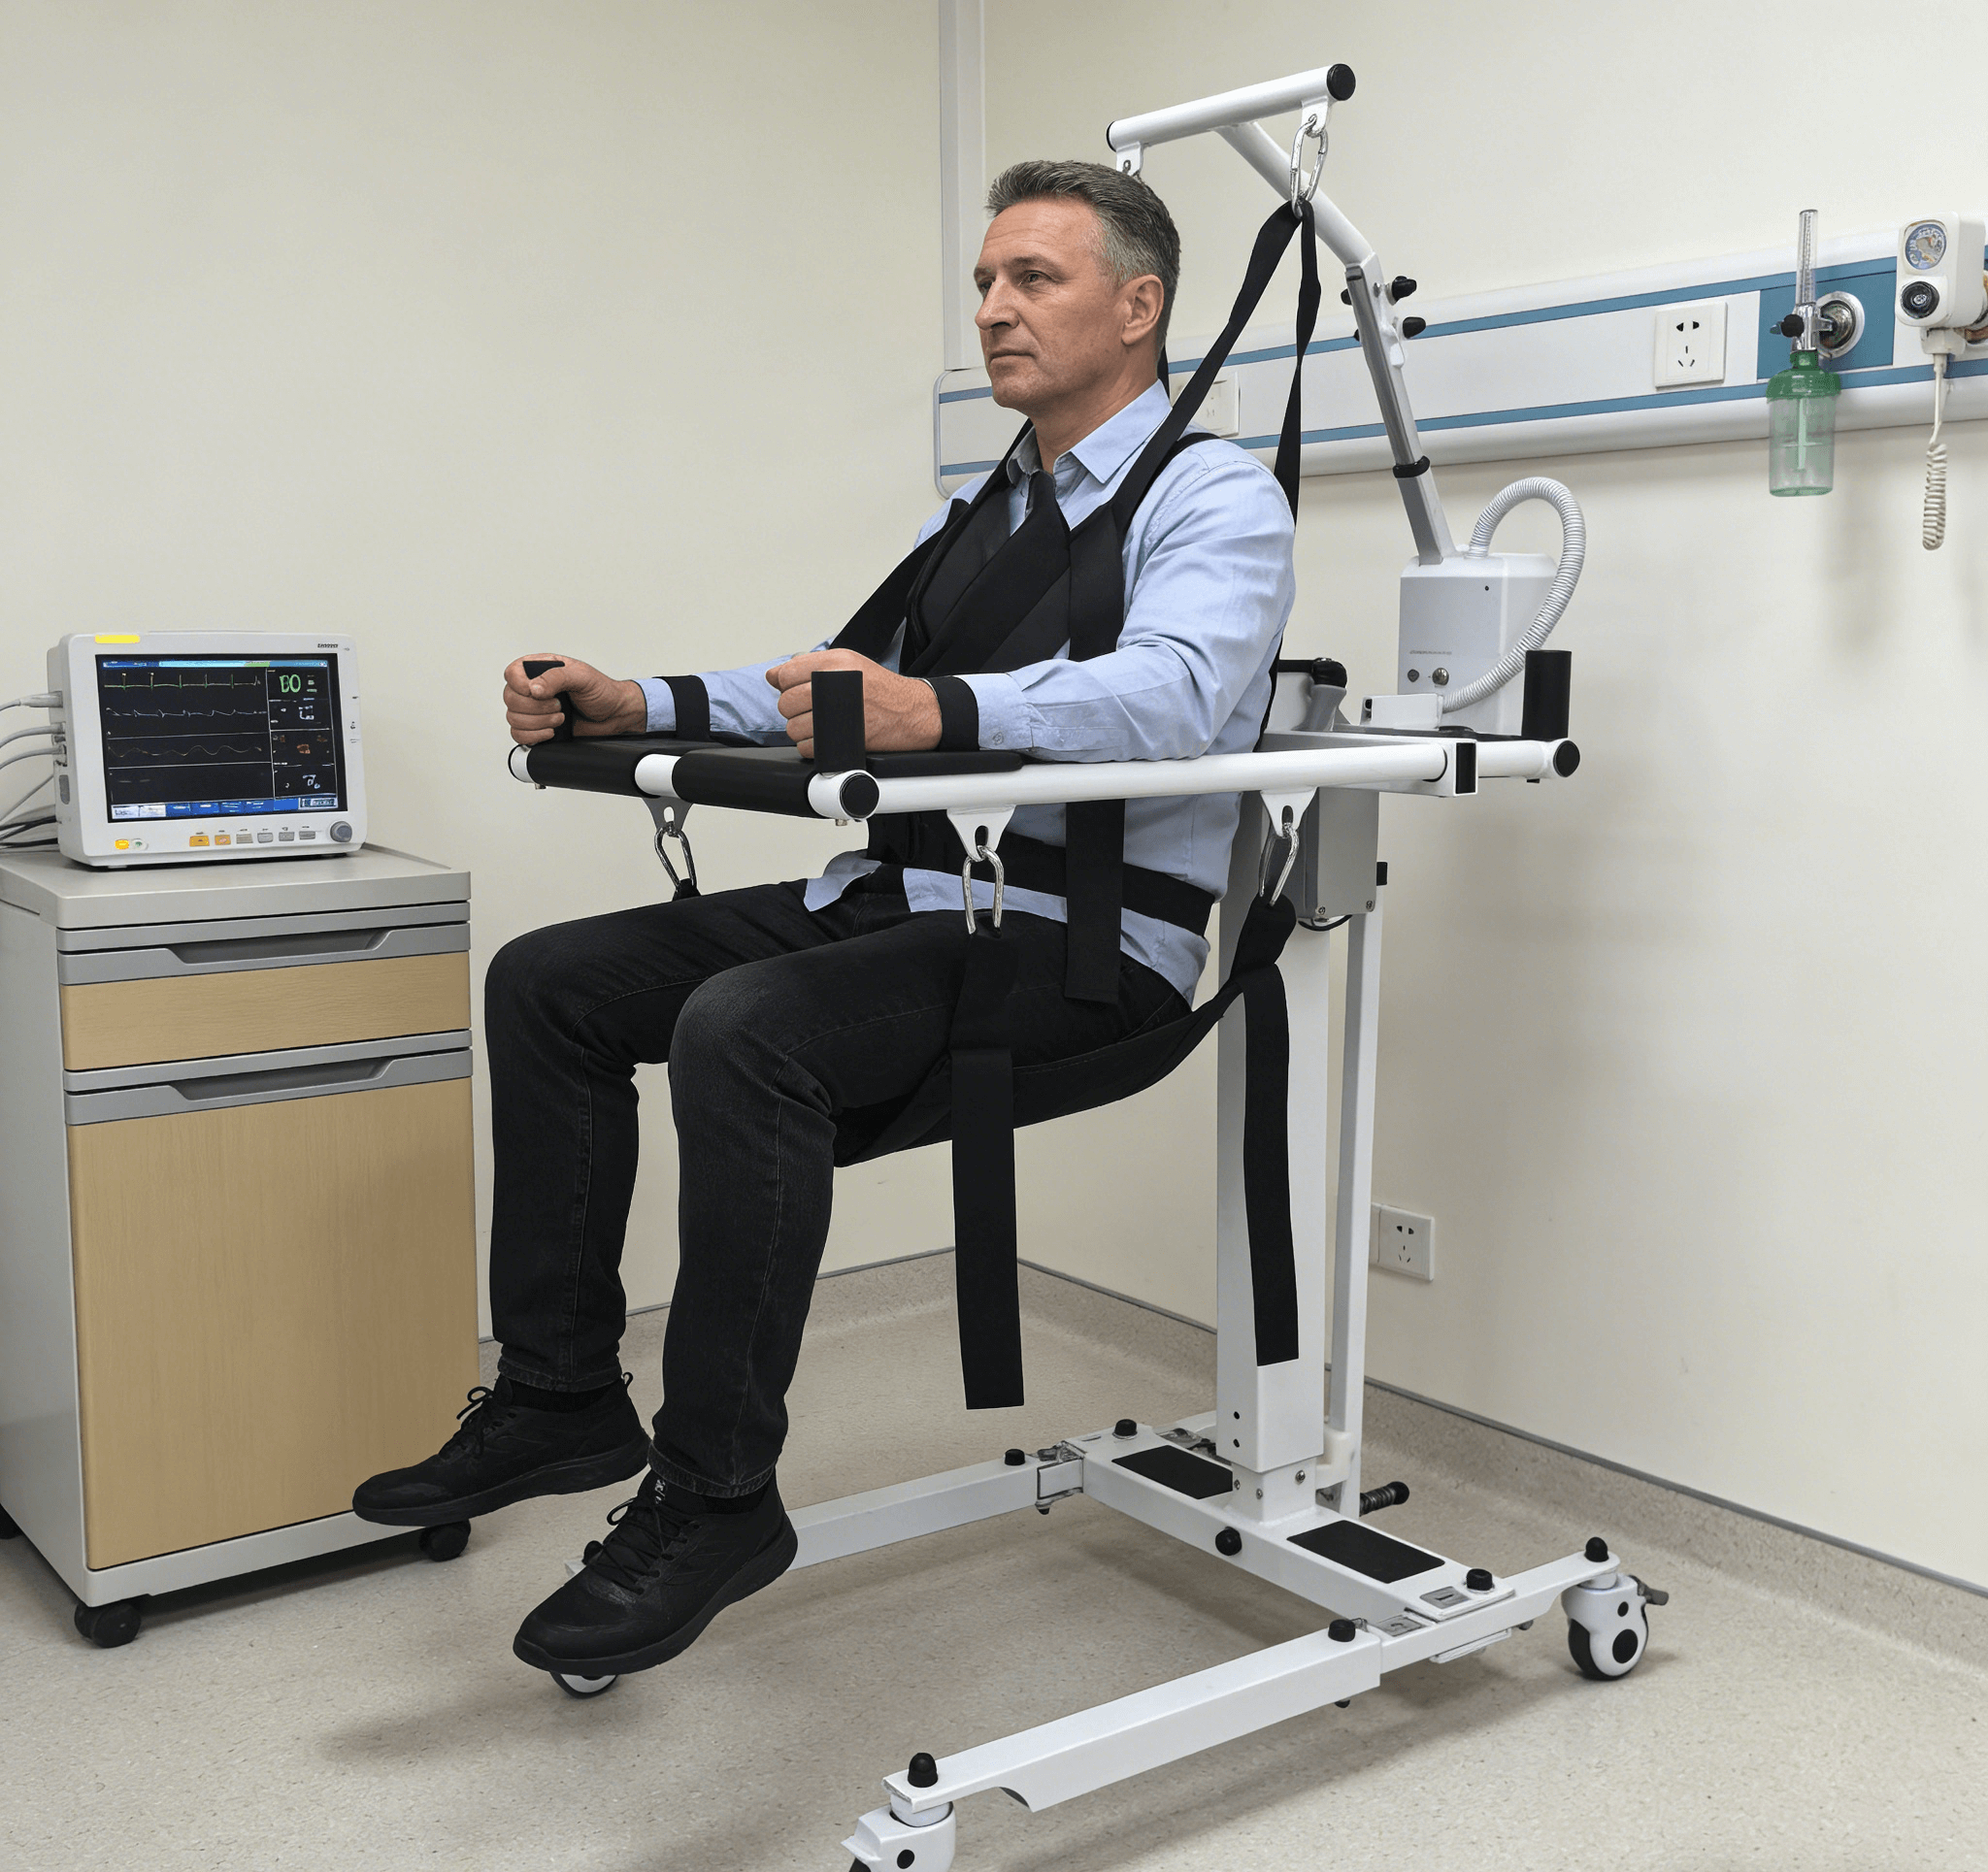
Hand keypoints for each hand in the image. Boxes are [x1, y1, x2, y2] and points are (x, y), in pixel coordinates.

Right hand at [502, 653, 646, 744]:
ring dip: (538, 722)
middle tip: (559, 706)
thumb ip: (556, 678)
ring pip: (513, 718)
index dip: (519, 685)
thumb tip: (533, 688)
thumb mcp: (582, 677)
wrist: (614, 716)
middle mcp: (534, 687)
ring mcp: (534, 709)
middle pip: (510, 698)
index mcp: (540, 668)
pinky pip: (518, 735)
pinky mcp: (536, 728)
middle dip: (536, 707)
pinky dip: (533, 736)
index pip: (512, 673)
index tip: (538, 693)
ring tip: (561, 718)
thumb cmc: (602, 692)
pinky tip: (552, 731)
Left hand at [765, 650, 941, 759]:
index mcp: (834, 663)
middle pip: (786, 702)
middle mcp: (835, 685)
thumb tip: (774, 676)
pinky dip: (814, 747)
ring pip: (793, 727)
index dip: (788, 685)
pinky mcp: (842, 739)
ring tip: (823, 724)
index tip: (801, 690)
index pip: (785, 674)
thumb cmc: (881, 689)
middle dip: (795, 709)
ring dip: (803, 730)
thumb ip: (808, 665)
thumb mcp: (848, 663)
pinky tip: (829, 737)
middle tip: (814, 709)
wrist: (912, 713)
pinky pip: (807, 747)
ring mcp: (838, 714)